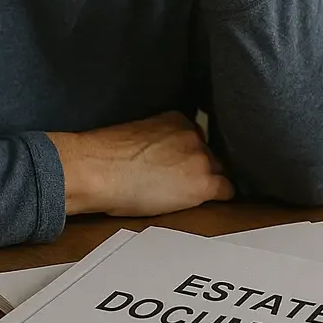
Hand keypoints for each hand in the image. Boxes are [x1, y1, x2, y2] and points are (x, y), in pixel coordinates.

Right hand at [49, 111, 233, 216]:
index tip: (179, 166)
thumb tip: (160, 156)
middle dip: (198, 168)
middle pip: (209, 155)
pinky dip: (220, 196)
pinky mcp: (203, 183)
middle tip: (180, 183)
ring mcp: (201, 158)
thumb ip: (159, 140)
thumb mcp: (138, 135)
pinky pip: (225, 190)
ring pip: (217, 172)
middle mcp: (193, 135)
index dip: (188, 156)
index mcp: (176, 119)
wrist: (97, 170)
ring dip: (206, 182)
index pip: (196, 138)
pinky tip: (209, 203)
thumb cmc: (104, 157)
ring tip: (186, 195)